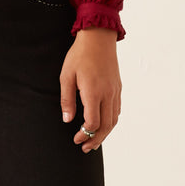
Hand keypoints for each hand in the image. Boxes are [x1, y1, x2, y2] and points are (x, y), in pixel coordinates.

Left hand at [59, 27, 121, 151]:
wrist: (98, 37)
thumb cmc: (79, 55)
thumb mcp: (66, 77)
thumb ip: (67, 100)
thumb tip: (67, 120)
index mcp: (94, 92)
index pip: (93, 122)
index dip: (84, 134)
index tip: (76, 139)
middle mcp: (107, 94)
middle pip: (106, 126)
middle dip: (95, 139)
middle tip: (85, 148)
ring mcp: (115, 91)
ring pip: (114, 120)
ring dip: (105, 133)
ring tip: (94, 141)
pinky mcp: (118, 87)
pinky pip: (117, 110)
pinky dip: (111, 122)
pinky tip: (103, 125)